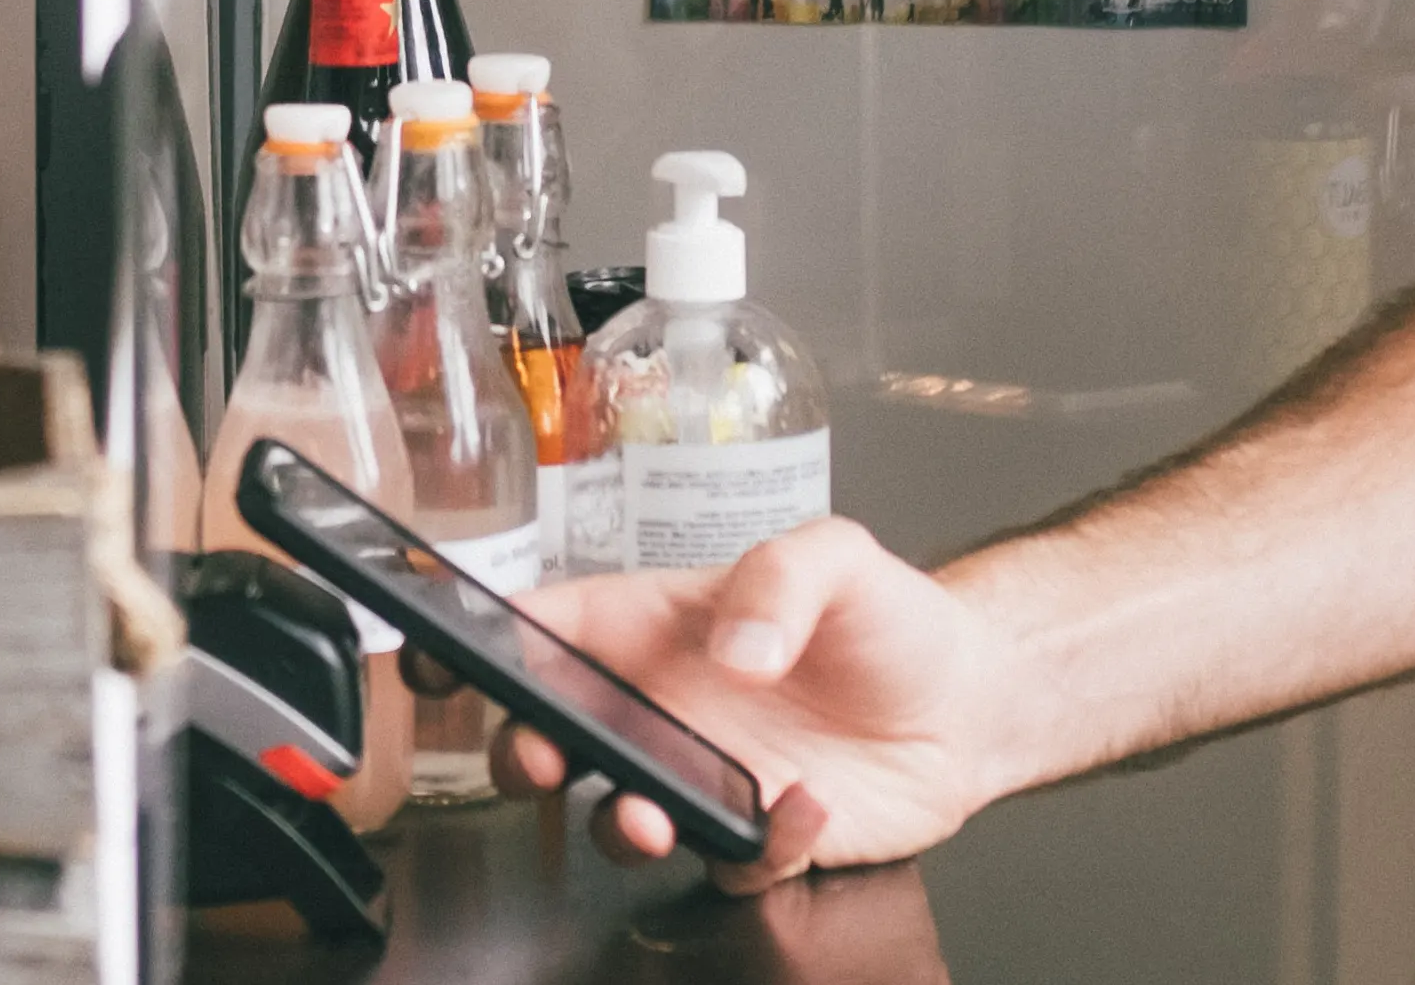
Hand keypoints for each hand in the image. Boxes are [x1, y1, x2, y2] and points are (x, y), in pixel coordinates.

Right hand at [473, 519, 1028, 893]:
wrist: (970, 699)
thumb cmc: (885, 616)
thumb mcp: (837, 554)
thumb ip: (781, 578)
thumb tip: (738, 648)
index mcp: (650, 626)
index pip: (544, 627)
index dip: (480, 639)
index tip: (444, 654)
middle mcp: (660, 706)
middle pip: (548, 735)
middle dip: (522, 753)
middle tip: (542, 756)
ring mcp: (700, 774)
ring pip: (616, 816)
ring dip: (617, 823)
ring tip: (648, 813)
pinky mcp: (757, 834)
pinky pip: (731, 860)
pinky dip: (758, 845)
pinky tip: (802, 805)